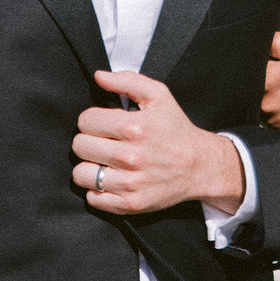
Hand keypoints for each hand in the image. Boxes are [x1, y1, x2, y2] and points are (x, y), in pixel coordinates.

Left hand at [75, 71, 243, 215]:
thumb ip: (127, 81)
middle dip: (89, 141)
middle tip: (105, 142)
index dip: (93, 119)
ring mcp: (130, 183)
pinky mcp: (131, 204)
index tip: (106, 124)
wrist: (200, 166)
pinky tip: (113, 180)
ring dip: (90, 167)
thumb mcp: (159, 96)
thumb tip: (98, 76)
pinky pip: (93, 198)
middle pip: (79, 146)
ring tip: (105, 162)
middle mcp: (130, 156)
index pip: (85, 120)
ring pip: (81, 174)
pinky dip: (98, 190)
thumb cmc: (176, 129)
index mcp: (134, 127)